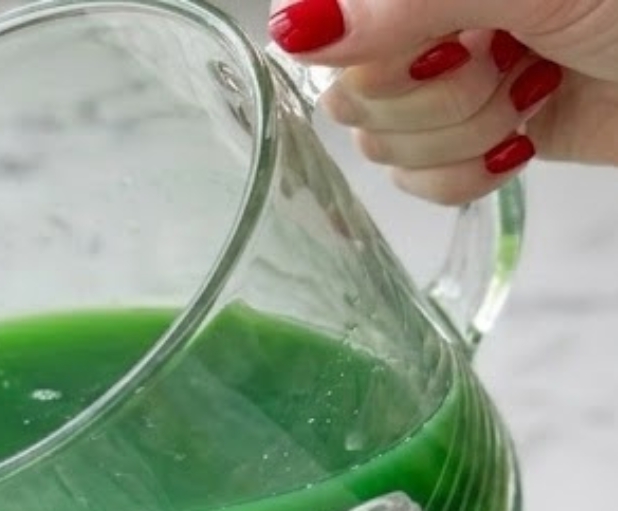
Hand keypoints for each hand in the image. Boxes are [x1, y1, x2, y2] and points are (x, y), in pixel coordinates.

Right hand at [267, 0, 617, 202]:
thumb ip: (404, 0)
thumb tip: (292, 27)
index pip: (328, 26)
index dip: (370, 54)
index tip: (441, 44)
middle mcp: (422, 18)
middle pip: (350, 92)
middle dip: (432, 98)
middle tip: (504, 62)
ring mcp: (444, 78)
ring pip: (380, 145)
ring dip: (459, 137)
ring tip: (528, 93)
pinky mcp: (467, 137)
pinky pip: (413, 182)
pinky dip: (465, 176)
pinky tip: (519, 138)